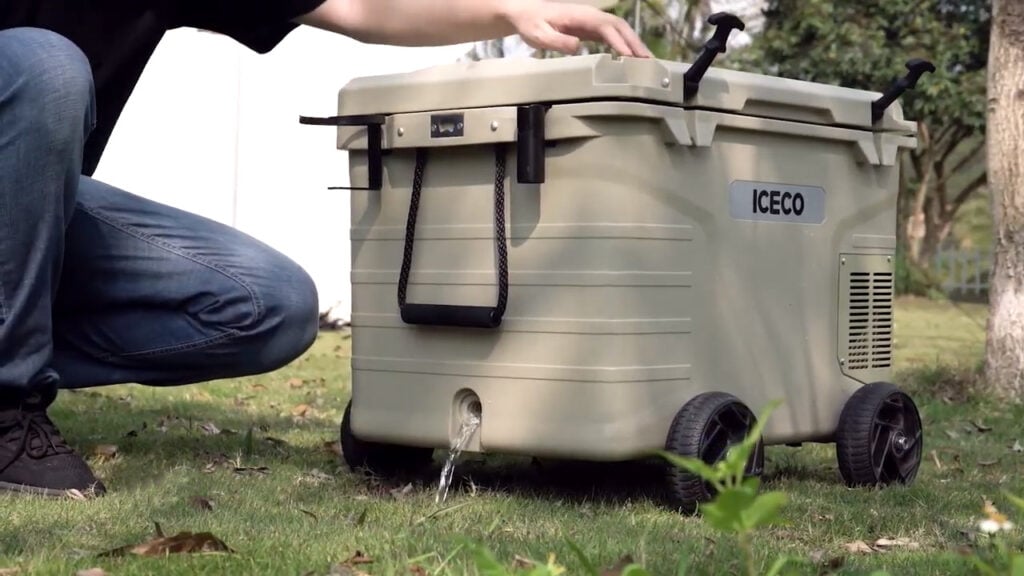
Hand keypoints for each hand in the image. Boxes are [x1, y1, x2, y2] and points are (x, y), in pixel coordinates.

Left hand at [505, 0, 653, 57]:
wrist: (525, 14)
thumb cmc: (531, 23)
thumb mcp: (539, 34)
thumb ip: (556, 41)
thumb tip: (577, 46)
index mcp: (580, 15)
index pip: (606, 27)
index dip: (619, 42)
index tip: (630, 57)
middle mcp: (590, 15)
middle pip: (619, 26)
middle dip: (635, 43)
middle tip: (649, 62)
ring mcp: (592, 21)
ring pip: (619, 30)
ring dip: (634, 45)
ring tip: (647, 63)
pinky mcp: (591, 29)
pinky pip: (613, 36)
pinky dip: (624, 46)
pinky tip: (632, 59)